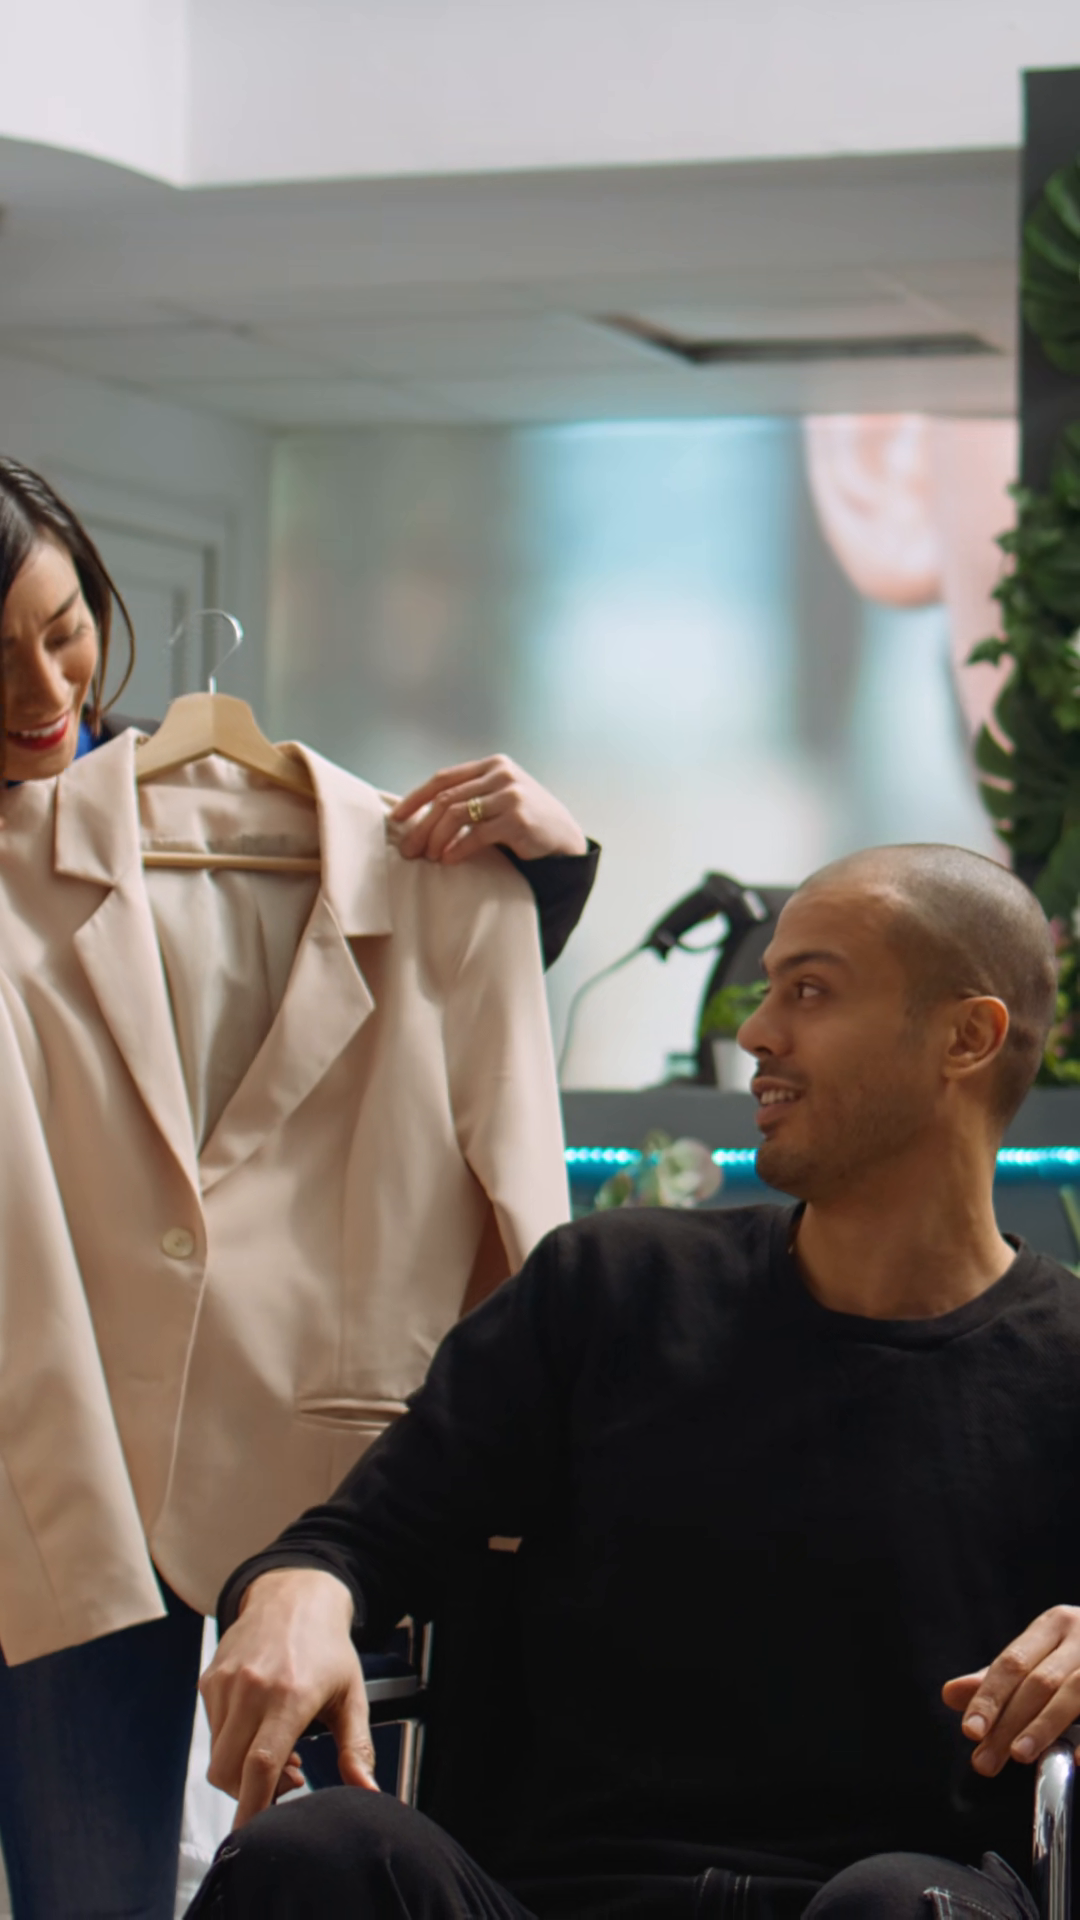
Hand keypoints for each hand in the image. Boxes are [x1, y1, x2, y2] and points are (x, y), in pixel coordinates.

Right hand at [200, 1568, 376, 1827]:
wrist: (294, 1595)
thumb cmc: (327, 1647)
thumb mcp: (352, 1696)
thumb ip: (357, 1749)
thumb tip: (369, 1794)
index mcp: (290, 1695)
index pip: (260, 1765)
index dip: (254, 1808)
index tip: (254, 1835)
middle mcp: (252, 1688)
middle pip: (229, 1771)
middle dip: (251, 1794)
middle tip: (288, 1780)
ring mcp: (226, 1683)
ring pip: (218, 1756)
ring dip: (242, 1770)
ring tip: (279, 1750)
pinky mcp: (210, 1680)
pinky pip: (212, 1732)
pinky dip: (232, 1745)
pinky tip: (260, 1728)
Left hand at [389, 755, 587, 865]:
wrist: (564, 838)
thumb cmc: (524, 820)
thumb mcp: (498, 797)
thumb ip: (470, 795)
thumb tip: (420, 814)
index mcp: (492, 765)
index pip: (443, 778)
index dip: (415, 798)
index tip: (396, 818)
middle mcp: (501, 775)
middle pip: (446, 798)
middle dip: (421, 826)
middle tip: (408, 850)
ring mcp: (511, 795)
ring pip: (456, 815)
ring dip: (436, 839)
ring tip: (429, 857)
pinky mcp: (518, 819)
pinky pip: (476, 834)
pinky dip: (458, 849)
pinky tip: (449, 860)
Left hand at [942, 1605, 1079, 1775]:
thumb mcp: (1042, 1656)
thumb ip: (999, 1680)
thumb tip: (950, 1694)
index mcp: (1054, 1625)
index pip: (1012, 1662)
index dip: (989, 1698)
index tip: (970, 1731)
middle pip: (1038, 1681)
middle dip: (1008, 1724)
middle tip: (985, 1761)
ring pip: (1072, 1693)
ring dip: (1044, 1727)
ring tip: (1018, 1755)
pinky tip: (1076, 1758)